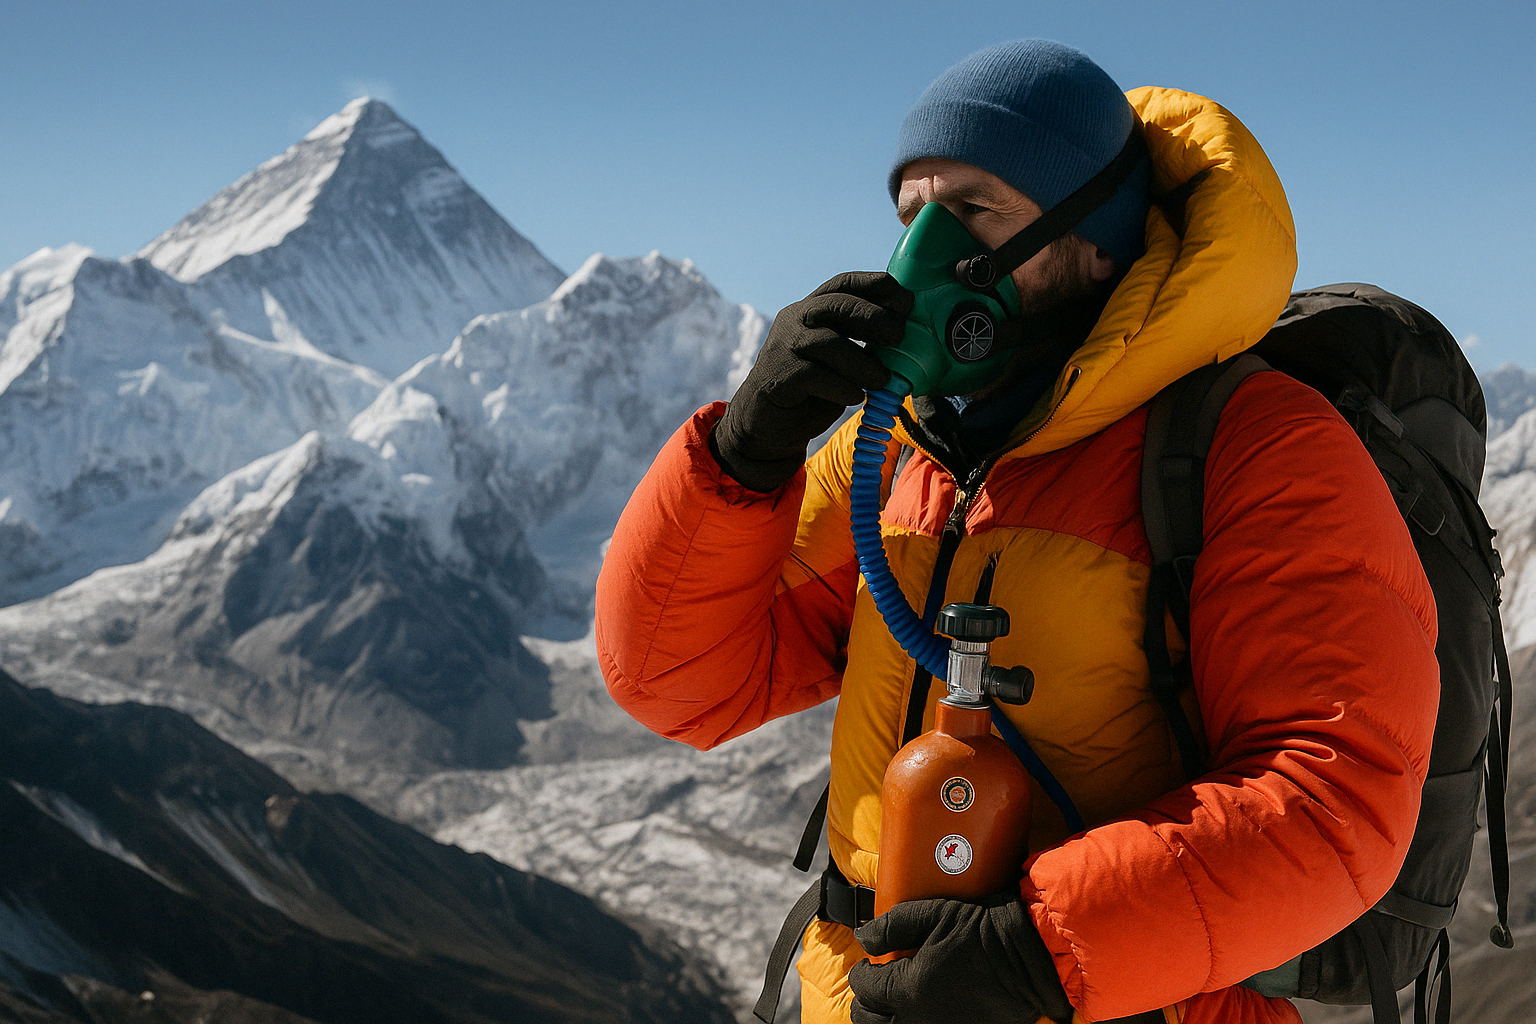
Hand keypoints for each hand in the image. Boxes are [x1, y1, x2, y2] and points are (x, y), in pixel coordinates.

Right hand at [711, 272, 911, 490]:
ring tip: (882, 379)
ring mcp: (784, 347)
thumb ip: (863, 342)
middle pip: (837, 305)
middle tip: (899, 336)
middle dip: (873, 317)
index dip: (876, 286)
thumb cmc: (812, 389)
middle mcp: (795, 320)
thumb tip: (907, 336)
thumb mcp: (839, 358)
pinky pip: (815, 376)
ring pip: (828, 342)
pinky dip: (842, 386)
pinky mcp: (779, 376)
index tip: (905, 301)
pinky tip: (856, 397)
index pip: (843, 284)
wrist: (767, 423)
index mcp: (811, 309)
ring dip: (862, 361)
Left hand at [849, 895, 1073, 1023]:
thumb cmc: (982, 930)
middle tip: (878, 985)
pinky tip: (923, 1011)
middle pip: (871, 1021)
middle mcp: (920, 1019)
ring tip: (895, 1003)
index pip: (865, 989)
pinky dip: (915, 1023)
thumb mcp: (934, 914)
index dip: (861, 974)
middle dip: (867, 1002)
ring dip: (888, 1018)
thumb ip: (892, 925)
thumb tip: (863, 937)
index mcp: (908, 988)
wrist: (1030, 957)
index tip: (867, 965)